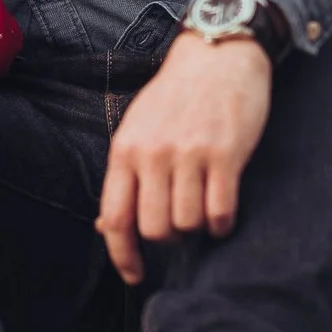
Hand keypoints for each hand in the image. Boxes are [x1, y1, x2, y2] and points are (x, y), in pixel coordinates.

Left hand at [96, 36, 272, 285]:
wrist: (217, 55)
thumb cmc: (176, 96)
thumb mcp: (137, 129)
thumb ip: (124, 176)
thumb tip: (106, 226)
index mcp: (125, 150)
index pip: (114, 218)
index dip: (122, 255)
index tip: (134, 276)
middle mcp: (153, 154)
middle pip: (154, 230)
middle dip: (168, 240)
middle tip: (180, 226)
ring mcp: (189, 154)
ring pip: (188, 224)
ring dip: (198, 229)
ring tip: (203, 213)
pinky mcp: (225, 154)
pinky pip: (220, 212)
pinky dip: (222, 223)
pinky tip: (223, 214)